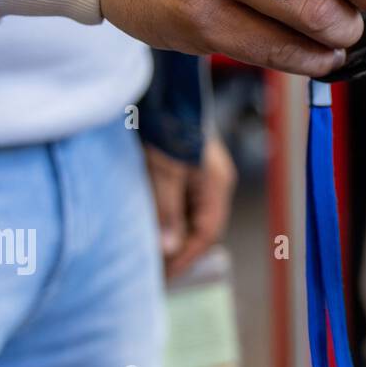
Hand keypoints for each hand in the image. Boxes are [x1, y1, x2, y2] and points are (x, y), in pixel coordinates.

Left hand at [145, 136, 236, 280]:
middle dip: (180, 250)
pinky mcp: (186, 166)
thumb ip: (167, 211)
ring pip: (190, 215)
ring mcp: (201, 173)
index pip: (207, 232)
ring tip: (150, 254)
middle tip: (154, 272)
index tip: (163, 277)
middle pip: (201, 226)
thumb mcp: (162, 171)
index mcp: (216, 183)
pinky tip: (152, 225)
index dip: (187, 257)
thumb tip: (170, 250)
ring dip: (173, 235)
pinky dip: (168, 219)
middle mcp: (213, 180)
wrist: (162, 89)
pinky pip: (181, 202)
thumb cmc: (164, 125)